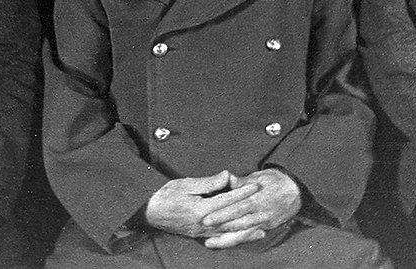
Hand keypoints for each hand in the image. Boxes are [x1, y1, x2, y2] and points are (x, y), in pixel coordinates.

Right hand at [144, 171, 261, 242]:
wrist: (149, 212)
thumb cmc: (165, 195)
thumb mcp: (185, 184)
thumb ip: (208, 183)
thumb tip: (227, 176)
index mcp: (201, 209)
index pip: (227, 200)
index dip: (242, 192)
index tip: (255, 186)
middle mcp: (204, 224)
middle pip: (232, 219)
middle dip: (250, 213)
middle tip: (266, 208)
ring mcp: (202, 232)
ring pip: (230, 232)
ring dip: (247, 230)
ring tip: (263, 228)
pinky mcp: (200, 236)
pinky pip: (222, 238)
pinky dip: (235, 238)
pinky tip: (244, 237)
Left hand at [200, 169, 301, 248]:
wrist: (295, 192)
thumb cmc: (274, 181)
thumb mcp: (259, 177)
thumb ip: (242, 181)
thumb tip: (228, 178)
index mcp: (258, 199)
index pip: (238, 208)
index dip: (222, 213)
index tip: (206, 217)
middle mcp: (261, 213)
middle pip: (238, 223)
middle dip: (220, 228)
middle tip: (204, 229)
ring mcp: (263, 223)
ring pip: (243, 234)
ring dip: (226, 239)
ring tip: (210, 242)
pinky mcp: (264, 228)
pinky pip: (248, 236)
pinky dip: (236, 240)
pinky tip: (223, 243)